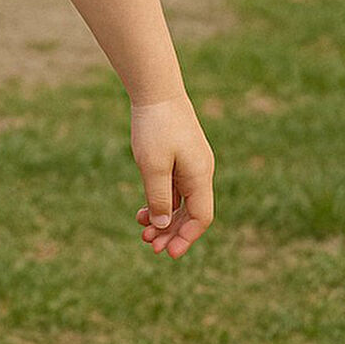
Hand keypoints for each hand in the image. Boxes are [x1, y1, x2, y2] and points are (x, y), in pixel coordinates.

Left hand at [130, 92, 214, 258]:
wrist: (156, 90)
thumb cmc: (155, 126)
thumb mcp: (153, 166)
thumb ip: (159, 197)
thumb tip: (164, 226)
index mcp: (200, 175)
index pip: (201, 217)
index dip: (187, 237)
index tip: (169, 253)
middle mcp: (200, 172)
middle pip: (191, 213)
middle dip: (172, 232)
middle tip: (149, 246)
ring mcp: (190, 165)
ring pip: (181, 203)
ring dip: (164, 220)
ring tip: (143, 232)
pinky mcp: (178, 159)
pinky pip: (174, 189)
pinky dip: (160, 203)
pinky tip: (143, 213)